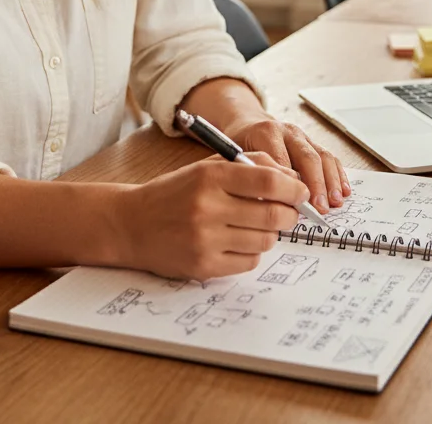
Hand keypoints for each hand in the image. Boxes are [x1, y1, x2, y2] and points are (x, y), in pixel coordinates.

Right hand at [113, 153, 307, 279]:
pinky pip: (249, 261)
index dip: (294, 188)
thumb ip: (249, 165)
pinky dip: (252, 252)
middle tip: (290, 212)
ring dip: (270, 233)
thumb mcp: (207, 167)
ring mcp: (205, 239)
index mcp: (210, 176)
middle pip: (273, 215)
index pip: (268, 182)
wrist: (131, 224)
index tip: (301, 191)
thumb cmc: (174, 193)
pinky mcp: (203, 266)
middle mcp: (208, 207)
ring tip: (258, 225)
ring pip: (265, 240)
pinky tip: (238, 241)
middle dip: (290, 214)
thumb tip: (291, 178)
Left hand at [222, 116, 350, 214]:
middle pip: (307, 156)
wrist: (247, 124)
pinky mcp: (312, 143)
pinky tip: (343, 191)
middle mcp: (288, 132)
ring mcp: (302, 136)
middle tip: (320, 208)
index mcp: (266, 133)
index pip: (282, 159)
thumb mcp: (235, 156)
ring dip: (331, 181)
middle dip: (316, 184)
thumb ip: (248, 174)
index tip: (294, 206)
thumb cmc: (240, 146)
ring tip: (335, 202)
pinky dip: (338, 175)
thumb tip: (263, 204)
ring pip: (322, 156)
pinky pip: (329, 157)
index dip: (290, 183)